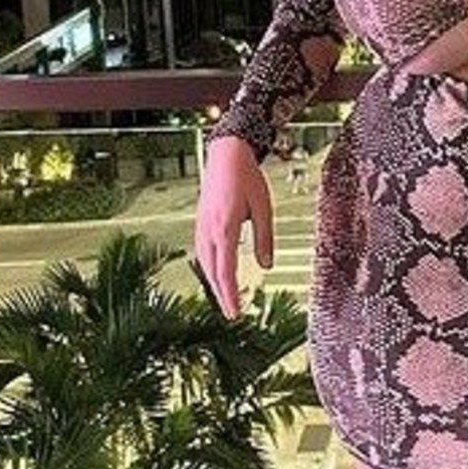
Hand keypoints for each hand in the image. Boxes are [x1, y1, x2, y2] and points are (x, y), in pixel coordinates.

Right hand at [193, 135, 273, 317]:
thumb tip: (267, 266)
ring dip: (214, 283)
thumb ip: (264, 239)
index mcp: (224, 229)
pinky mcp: (200, 222)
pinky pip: (202, 251)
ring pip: (205, 263)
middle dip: (222, 295)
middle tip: (232, 314)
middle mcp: (208, 231)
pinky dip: (209, 267)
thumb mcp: (263, 209)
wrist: (226, 154)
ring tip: (226, 299)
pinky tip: (216, 273)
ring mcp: (201, 226)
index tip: (236, 313)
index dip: (230, 295)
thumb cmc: (247, 178)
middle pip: (212, 272)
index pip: (226, 271)